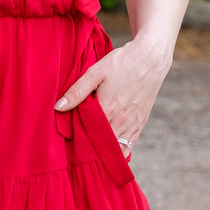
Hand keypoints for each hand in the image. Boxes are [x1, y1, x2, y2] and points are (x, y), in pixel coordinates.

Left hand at [53, 38, 171, 150]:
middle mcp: (121, 121)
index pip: (88, 135)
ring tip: (92, 150)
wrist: (151, 58)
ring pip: (117, 149)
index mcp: (108, 109)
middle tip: (78, 148)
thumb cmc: (122, 63)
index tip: (69, 141)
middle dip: (90, 148)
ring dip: (104, 151)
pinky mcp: (141, 122)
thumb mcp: (95, 72)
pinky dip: (119, 149)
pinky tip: (109, 148)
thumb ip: (77, 91)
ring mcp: (133, 123)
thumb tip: (58, 107)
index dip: (77, 140)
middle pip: (102, 145)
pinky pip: (129, 145)